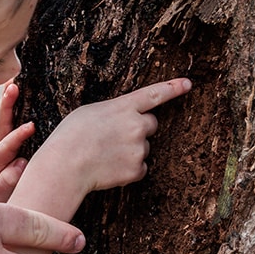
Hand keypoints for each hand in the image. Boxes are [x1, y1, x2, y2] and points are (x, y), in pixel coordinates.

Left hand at [0, 83, 33, 202]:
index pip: (5, 147)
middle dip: (6, 106)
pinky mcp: (10, 149)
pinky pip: (13, 127)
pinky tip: (18, 92)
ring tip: (13, 82)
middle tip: (13, 86)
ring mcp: (3, 149)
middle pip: (1, 126)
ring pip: (6, 124)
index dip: (16, 137)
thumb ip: (6, 184)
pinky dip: (14, 110)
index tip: (30, 126)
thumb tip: (21, 162)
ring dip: (9, 103)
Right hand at [34, 77, 191, 196]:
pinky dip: (128, 168)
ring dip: (130, 150)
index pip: (154, 94)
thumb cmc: (70, 136)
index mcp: (124, 107)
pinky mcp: (137, 169)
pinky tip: (109, 167)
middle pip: (151, 124)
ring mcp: (139, 148)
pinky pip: (140, 167)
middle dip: (139, 129)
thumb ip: (113, 111)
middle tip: (116, 137)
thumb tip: (124, 119)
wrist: (67, 165)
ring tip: (105, 154)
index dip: (172, 88)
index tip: (187, 84)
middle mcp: (137, 125)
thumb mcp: (89, 111)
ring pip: (143, 147)